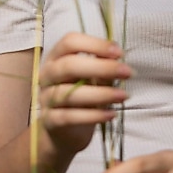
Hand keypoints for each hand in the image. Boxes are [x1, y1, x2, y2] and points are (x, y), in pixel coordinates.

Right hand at [37, 33, 130, 152]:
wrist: (65, 130)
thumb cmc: (82, 97)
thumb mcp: (93, 78)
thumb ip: (102, 67)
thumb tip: (118, 57)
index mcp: (57, 57)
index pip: (70, 42)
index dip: (95, 44)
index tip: (119, 53)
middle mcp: (47, 75)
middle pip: (69, 65)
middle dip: (101, 67)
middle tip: (127, 72)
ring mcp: (45, 98)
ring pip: (69, 94)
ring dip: (101, 94)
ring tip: (123, 96)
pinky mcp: (49, 120)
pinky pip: (69, 117)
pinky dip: (92, 116)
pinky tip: (111, 115)